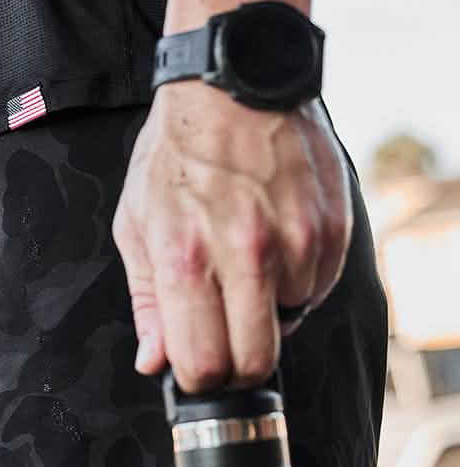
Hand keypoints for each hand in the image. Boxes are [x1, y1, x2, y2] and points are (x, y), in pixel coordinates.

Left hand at [113, 84, 351, 391]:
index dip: (197, 379)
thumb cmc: (174, 156)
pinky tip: (272, 246)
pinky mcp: (332, 227)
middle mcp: (245, 254)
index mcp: (185, 259)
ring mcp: (296, 240)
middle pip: (254, 361)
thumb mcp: (135, 226)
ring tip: (244, 269)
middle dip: (235, 366)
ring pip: (289, 325)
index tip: (194, 369)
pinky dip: (296, 283)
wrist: (231, 86)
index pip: (203, 363)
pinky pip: (318, 289)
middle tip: (222, 341)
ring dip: (267, 313)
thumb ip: (146, 303)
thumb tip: (155, 362)